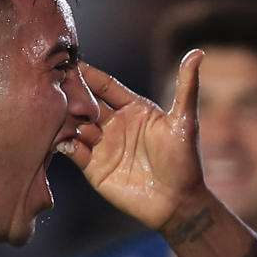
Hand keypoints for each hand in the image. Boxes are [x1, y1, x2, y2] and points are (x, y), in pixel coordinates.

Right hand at [60, 51, 208, 231]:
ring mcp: (101, 144)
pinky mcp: (93, 166)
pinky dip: (65, 142)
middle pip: (84, 101)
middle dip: (71, 93)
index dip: (89, 74)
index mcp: (133, 108)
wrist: (177, 203)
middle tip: (58, 86)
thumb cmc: (184, 162)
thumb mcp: (185, 122)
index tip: (71, 61)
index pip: (105, 85)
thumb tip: (198, 52)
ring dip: (66, 117)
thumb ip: (186, 87)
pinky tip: (66, 139)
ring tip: (60, 113)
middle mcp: (113, 123)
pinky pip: (72, 150)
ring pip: (74, 124)